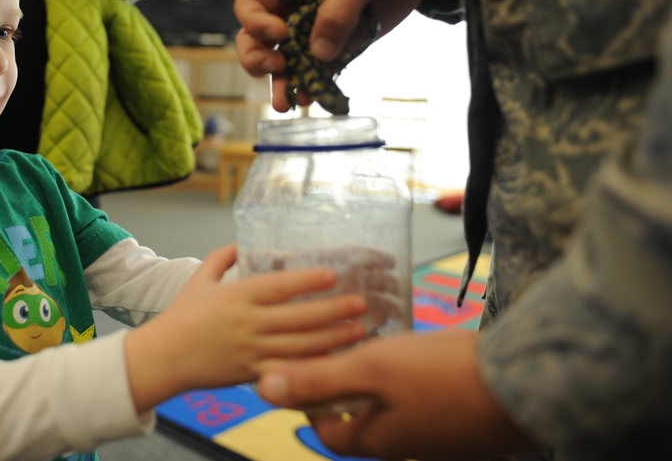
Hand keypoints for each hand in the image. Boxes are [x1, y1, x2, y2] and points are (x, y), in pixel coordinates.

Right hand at [125, 244, 367, 412]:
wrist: (163, 357)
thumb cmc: (180, 317)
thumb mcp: (198, 280)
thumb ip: (220, 259)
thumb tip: (241, 244)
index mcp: (237, 296)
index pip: (278, 286)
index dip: (307, 280)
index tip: (333, 275)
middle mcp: (248, 323)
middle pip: (298, 317)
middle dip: (333, 310)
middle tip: (360, 303)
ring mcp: (251, 350)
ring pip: (300, 345)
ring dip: (333, 338)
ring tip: (359, 330)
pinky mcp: (252, 373)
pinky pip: (288, 370)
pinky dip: (312, 366)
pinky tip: (335, 360)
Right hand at [233, 0, 452, 112]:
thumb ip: (339, 10)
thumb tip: (319, 54)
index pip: (251, 3)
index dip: (257, 23)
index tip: (282, 34)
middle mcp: (293, 2)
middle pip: (257, 37)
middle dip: (259, 58)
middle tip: (276, 70)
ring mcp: (313, 26)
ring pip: (285, 59)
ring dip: (283, 83)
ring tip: (286, 105)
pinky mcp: (337, 43)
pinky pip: (317, 69)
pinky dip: (314, 86)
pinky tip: (316, 100)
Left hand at [257, 330, 538, 460]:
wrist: (528, 385)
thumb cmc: (442, 377)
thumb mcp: (371, 370)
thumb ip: (316, 379)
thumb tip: (260, 388)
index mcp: (374, 440)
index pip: (324, 429)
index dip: (307, 399)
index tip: (306, 362)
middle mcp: (402, 446)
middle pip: (356, 419)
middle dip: (342, 385)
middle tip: (339, 346)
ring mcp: (433, 438)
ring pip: (389, 409)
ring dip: (376, 380)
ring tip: (375, 342)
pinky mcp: (458, 423)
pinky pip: (419, 404)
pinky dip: (407, 381)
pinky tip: (415, 353)